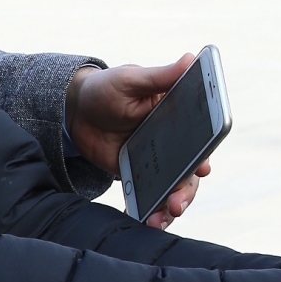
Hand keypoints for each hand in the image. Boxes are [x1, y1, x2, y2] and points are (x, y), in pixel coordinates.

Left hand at [67, 56, 210, 228]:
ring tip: (160, 219)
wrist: (76, 111)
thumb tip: (191, 58)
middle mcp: (175, 142)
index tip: (201, 169)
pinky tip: (144, 222)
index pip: (201, 139)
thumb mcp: (132, 79)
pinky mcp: (137, 177)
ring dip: (171, 207)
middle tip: (176, 203)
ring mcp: (157, 162)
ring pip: (173, 189)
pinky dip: (149, 213)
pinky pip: (149, 198)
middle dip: (187, 190)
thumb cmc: (108, 87)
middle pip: (190, 171)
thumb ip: (159, 76)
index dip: (204, 155)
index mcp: (181, 117)